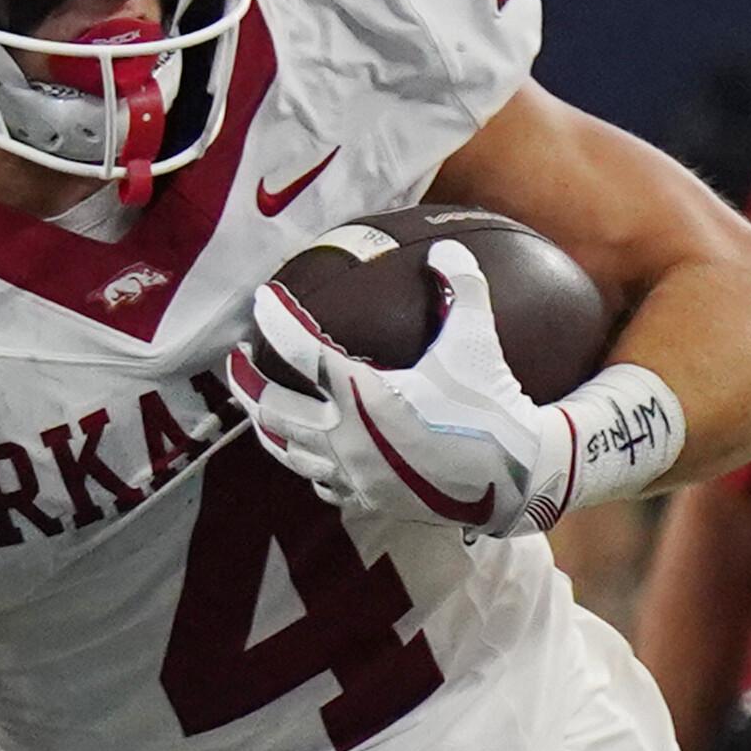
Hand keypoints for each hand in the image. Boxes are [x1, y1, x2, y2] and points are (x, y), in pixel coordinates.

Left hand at [247, 243, 675, 538]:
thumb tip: (446, 251)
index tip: (260, 301)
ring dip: (266, 426)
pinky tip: (308, 455)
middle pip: (273, 408)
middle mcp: (345, 436)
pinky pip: (320, 482)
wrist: (515, 478)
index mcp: (362, 393)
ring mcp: (351, 473)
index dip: (276, 320)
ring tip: (256, 408)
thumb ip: (461, 287)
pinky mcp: (366, 499)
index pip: (301, 350)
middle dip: (246, 383)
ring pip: (287, 452)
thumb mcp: (477, 339)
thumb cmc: (492, 404)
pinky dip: (306, 463)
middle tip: (235, 360)